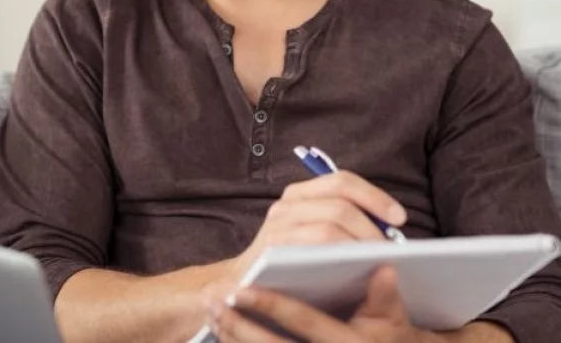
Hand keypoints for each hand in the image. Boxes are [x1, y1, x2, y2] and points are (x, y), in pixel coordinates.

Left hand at [207, 265, 435, 342]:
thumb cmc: (386, 338)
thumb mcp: (393, 322)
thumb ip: (385, 297)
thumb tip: (385, 267)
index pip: (304, 323)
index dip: (271, 305)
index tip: (239, 290)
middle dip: (237, 326)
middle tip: (211, 302)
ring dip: (231, 336)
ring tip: (210, 311)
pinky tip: (220, 328)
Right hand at [228, 171, 407, 277]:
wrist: (245, 283)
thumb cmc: (292, 259)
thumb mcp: (314, 230)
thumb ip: (343, 220)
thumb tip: (391, 224)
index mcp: (300, 194)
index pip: (342, 181)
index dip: (375, 196)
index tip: (399, 218)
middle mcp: (286, 205)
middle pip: (340, 206)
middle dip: (371, 229)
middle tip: (388, 251)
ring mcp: (277, 227)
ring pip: (329, 228)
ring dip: (358, 246)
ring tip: (373, 263)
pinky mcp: (272, 251)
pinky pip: (313, 250)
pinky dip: (338, 259)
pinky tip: (352, 272)